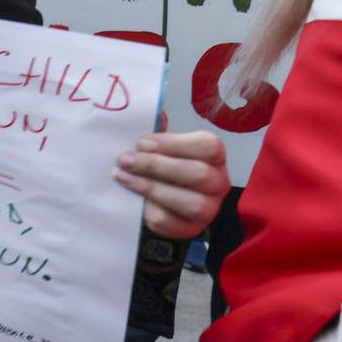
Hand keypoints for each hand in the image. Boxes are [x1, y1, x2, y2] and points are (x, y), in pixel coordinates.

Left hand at [115, 131, 229, 239]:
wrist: (160, 199)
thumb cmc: (163, 163)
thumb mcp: (160, 144)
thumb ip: (158, 131)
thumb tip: (155, 112)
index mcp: (213, 156)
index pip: (207, 146)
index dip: (173, 144)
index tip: (141, 142)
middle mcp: (218, 182)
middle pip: (197, 174)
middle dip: (156, 166)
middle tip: (124, 160)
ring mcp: (208, 209)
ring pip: (190, 203)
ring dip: (151, 188)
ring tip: (123, 177)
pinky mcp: (191, 229)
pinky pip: (171, 222)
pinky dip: (148, 209)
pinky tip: (133, 199)